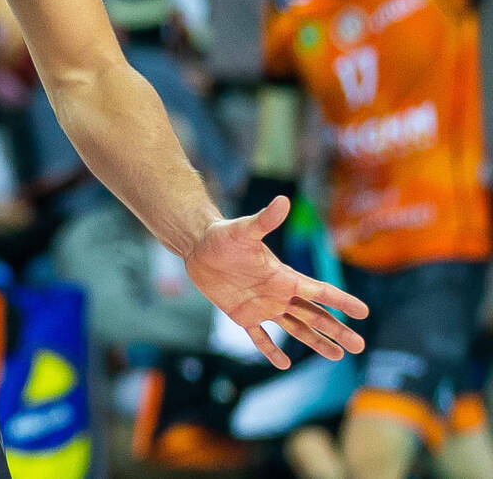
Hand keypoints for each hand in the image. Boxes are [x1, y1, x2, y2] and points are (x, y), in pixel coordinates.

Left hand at [184, 195, 368, 368]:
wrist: (198, 245)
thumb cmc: (222, 235)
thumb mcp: (244, 230)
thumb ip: (265, 220)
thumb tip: (283, 200)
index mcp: (284, 276)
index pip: (319, 291)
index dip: (341, 301)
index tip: (364, 312)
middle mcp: (278, 293)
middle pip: (314, 315)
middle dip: (336, 330)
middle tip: (360, 346)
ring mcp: (262, 306)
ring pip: (296, 328)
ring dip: (315, 342)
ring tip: (337, 356)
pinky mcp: (241, 315)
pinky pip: (260, 337)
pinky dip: (271, 350)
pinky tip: (284, 364)